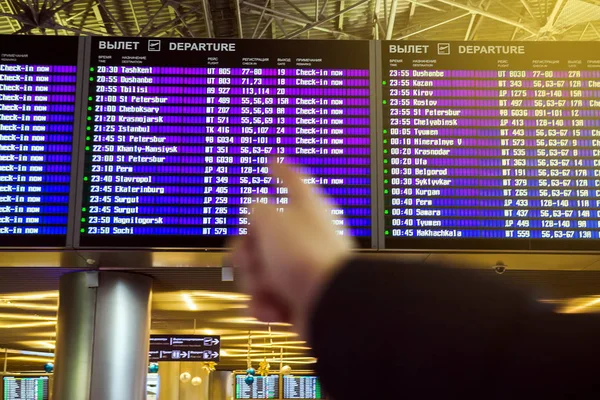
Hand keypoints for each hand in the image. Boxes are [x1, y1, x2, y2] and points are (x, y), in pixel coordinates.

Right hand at [230, 163, 352, 339]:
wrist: (329, 306)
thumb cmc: (306, 258)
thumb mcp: (271, 220)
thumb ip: (256, 208)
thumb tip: (254, 210)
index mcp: (307, 209)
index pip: (291, 180)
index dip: (278, 168)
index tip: (272, 160)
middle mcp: (304, 237)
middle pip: (260, 235)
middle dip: (246, 251)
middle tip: (251, 258)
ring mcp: (300, 268)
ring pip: (257, 270)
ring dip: (254, 282)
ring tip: (267, 289)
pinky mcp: (296, 298)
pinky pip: (265, 298)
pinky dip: (264, 304)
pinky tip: (271, 308)